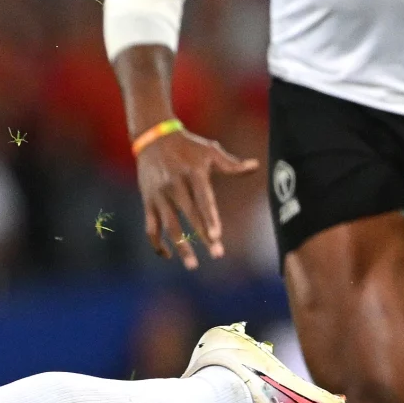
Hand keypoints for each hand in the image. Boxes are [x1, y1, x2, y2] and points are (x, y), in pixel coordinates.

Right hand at [135, 129, 259, 270]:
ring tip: (192, 265)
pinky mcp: (148, 201)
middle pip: (189, 216)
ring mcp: (159, 195)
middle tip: (216, 254)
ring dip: (180, 246)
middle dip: (201, 237)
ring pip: (168, 226)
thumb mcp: (209, 150)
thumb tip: (255, 166)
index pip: (202, 200)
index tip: (216, 236)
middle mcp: (174, 185)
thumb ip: (231, 163)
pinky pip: (151, 227)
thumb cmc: (188, 145)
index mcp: (192, 173)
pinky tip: (168, 255)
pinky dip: (157, 243)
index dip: (209, 219)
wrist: (153, 137)